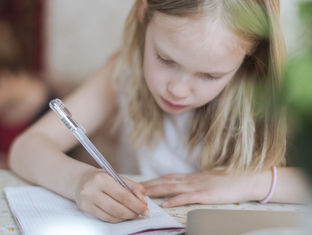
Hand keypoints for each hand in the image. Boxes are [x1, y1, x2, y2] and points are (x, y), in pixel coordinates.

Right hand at [75, 169, 147, 222]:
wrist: (80, 180)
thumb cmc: (100, 178)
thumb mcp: (115, 176)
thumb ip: (131, 186)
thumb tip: (143, 199)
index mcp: (101, 178)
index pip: (122, 195)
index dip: (136, 203)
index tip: (145, 207)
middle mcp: (92, 190)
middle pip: (117, 208)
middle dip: (133, 212)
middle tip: (142, 213)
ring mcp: (87, 201)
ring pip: (111, 215)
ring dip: (126, 217)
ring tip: (134, 214)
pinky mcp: (85, 209)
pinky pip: (105, 218)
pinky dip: (117, 218)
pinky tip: (123, 215)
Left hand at [142, 171, 261, 207]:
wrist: (247, 179)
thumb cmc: (229, 181)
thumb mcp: (208, 181)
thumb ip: (195, 184)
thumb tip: (183, 188)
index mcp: (192, 177)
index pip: (167, 177)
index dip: (153, 180)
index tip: (140, 183)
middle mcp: (191, 180)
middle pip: (165, 181)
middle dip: (149, 185)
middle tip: (133, 188)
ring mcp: (198, 186)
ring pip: (172, 187)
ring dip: (156, 190)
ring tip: (142, 194)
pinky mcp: (206, 195)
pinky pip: (187, 197)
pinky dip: (175, 200)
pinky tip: (165, 204)